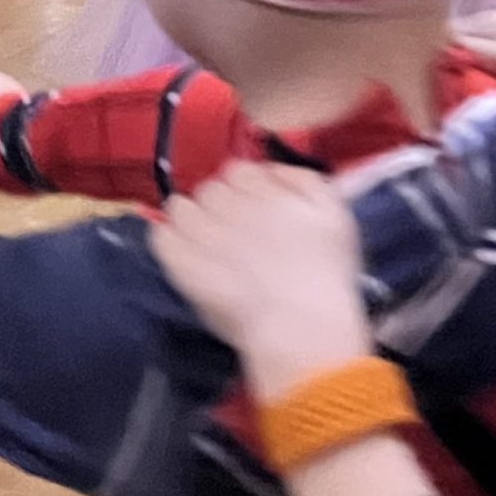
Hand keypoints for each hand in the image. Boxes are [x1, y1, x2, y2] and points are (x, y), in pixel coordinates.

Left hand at [151, 165, 371, 398]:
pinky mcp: (180, 265)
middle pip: (210, 188)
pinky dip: (167, 240)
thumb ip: (305, 180)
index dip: (244, 188)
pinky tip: (181, 252)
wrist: (300, 326)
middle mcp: (229, 205)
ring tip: (203, 241)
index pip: (238, 170)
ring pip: (179, 207)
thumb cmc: (325, 273)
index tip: (252, 208)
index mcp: (264, 190)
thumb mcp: (334, 213)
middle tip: (232, 230)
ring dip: (189, 218)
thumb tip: (274, 169)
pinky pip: (160, 237)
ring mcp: (201, 235)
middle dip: (218, 204)